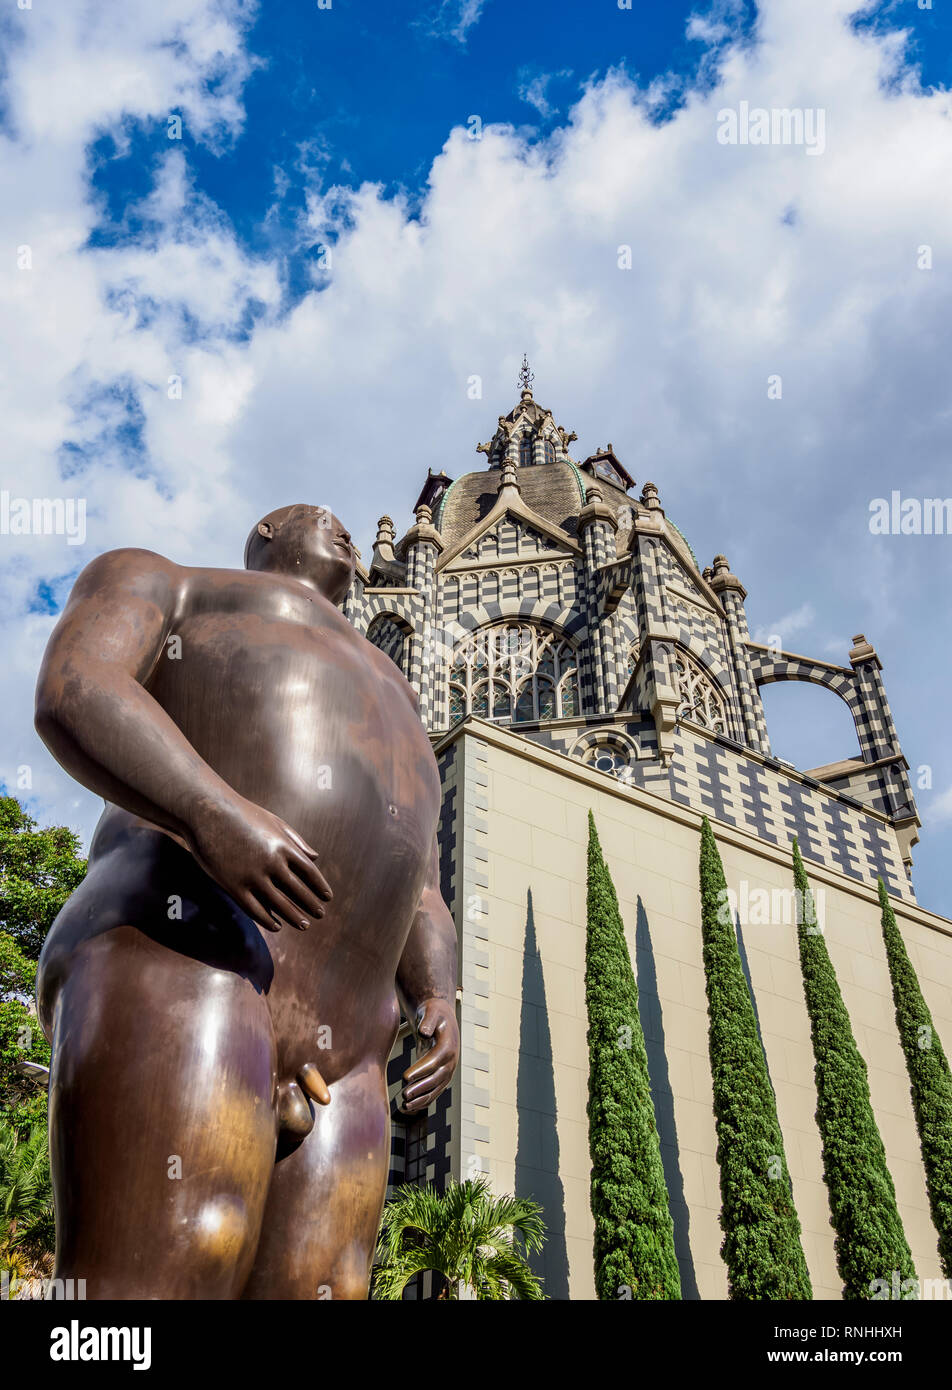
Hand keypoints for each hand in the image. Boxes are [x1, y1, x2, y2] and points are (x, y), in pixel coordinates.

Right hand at [186, 792, 331, 934]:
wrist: (207, 812)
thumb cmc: (242, 814)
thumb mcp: (274, 821)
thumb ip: (296, 840)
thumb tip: (316, 857)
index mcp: (283, 846)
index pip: (309, 872)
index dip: (320, 887)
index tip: (327, 897)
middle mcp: (271, 862)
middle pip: (298, 891)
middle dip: (311, 905)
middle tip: (320, 915)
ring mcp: (252, 875)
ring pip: (279, 904)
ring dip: (294, 917)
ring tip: (304, 925)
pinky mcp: (233, 885)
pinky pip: (255, 909)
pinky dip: (268, 920)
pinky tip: (277, 926)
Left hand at [401, 997, 459, 1113]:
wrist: (441, 1017)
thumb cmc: (433, 1013)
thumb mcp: (431, 1011)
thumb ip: (428, 1021)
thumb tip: (423, 1032)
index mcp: (448, 1046)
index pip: (434, 1061)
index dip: (421, 1070)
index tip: (405, 1077)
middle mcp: (451, 1061)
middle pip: (436, 1078)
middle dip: (420, 1088)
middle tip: (404, 1094)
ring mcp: (447, 1070)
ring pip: (435, 1089)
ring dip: (421, 1099)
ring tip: (405, 1106)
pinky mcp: (441, 1076)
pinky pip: (433, 1091)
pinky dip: (422, 1100)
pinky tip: (409, 1108)